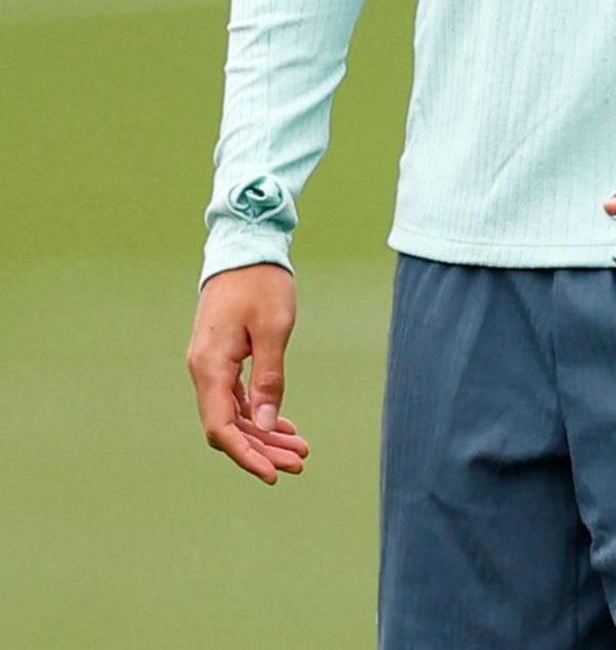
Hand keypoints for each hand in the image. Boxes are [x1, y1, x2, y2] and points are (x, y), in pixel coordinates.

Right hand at [187, 264, 311, 485]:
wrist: (245, 251)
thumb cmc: (261, 285)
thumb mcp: (274, 329)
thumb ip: (269, 378)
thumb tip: (265, 424)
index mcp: (210, 367)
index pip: (221, 427)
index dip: (246, 454)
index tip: (273, 474)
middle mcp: (203, 372)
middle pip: (228, 427)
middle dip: (262, 450)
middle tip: (300, 464)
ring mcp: (210, 367)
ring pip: (234, 415)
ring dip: (263, 435)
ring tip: (299, 451)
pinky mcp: (222, 361)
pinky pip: (236, 399)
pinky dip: (259, 414)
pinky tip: (283, 426)